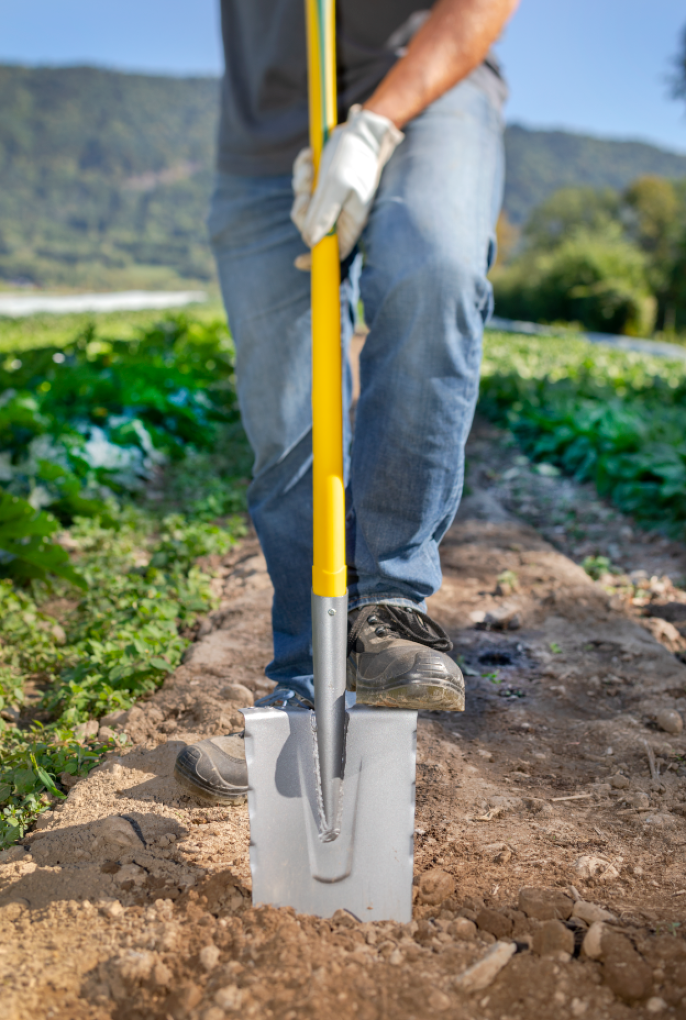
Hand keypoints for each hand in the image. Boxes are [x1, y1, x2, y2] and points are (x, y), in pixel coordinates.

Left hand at [291, 105, 403, 261]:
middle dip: (303, 209)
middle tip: (306, 191)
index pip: (334, 251)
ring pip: (303, 204)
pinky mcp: (320, 183)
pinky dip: (301, 169)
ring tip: (310, 165)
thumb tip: (310, 242)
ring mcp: (328, 199)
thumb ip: (324, 214)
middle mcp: (339, 213)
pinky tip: (309, 156)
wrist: (361, 128)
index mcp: (350, 221)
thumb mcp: (337, 185)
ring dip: (301, 184)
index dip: (316, 258)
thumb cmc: (354, 156)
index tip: (298, 262)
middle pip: (310, 227)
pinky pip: (302, 184)